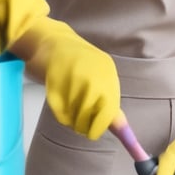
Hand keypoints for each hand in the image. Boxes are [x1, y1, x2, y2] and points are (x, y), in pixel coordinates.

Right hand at [17, 16, 120, 139]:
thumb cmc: (78, 64)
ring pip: (73, 113)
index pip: (110, 108)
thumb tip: (123, 131)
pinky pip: (58, 109)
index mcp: (107, 71)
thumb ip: (109, 103)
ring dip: (71, 119)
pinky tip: (60, 104)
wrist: (51, 40)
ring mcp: (72, 74)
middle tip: (80, 127)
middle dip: (85, 126)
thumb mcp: (99, 78)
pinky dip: (59, 113)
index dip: (101, 125)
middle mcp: (92, 72)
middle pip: (90, 113)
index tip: (93, 134)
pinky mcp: (52, 78)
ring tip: (69, 111)